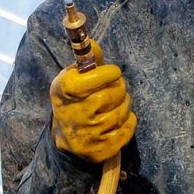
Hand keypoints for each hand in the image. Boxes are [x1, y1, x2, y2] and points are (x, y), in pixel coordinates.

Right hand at [50, 40, 136, 162]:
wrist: (66, 139)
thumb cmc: (74, 101)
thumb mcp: (73, 79)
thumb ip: (87, 61)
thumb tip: (93, 43)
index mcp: (64, 91)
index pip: (94, 76)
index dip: (109, 73)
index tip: (113, 72)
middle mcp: (74, 113)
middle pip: (114, 93)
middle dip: (119, 88)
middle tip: (115, 89)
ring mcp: (87, 134)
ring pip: (123, 110)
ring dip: (124, 104)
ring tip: (115, 104)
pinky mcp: (100, 149)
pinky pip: (128, 127)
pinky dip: (129, 121)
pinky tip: (118, 120)